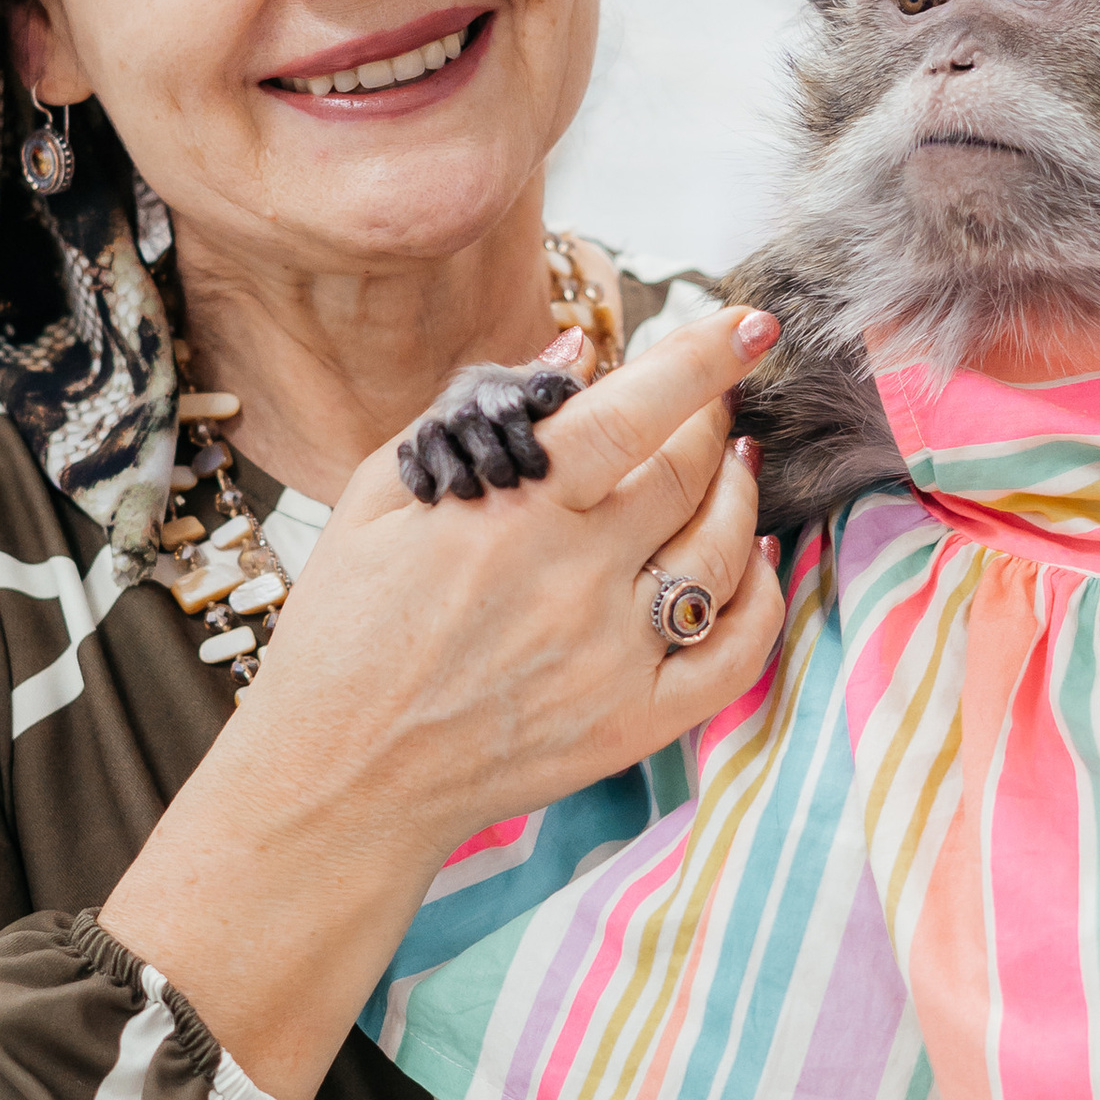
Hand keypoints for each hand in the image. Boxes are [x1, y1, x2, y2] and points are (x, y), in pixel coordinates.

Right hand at [99, 307, 783, 1099]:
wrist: (339, 772)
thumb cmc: (345, 626)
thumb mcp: (380, 494)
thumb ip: (474, 412)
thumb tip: (573, 354)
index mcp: (512, 507)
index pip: (638, 409)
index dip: (703, 358)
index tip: (747, 326)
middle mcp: (574, 575)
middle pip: (690, 468)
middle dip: (712, 419)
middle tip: (708, 403)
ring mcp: (613, 653)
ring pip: (725, 546)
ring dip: (741, 491)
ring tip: (732, 464)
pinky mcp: (634, 722)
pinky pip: (737, 650)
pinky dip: (761, 595)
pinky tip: (751, 560)